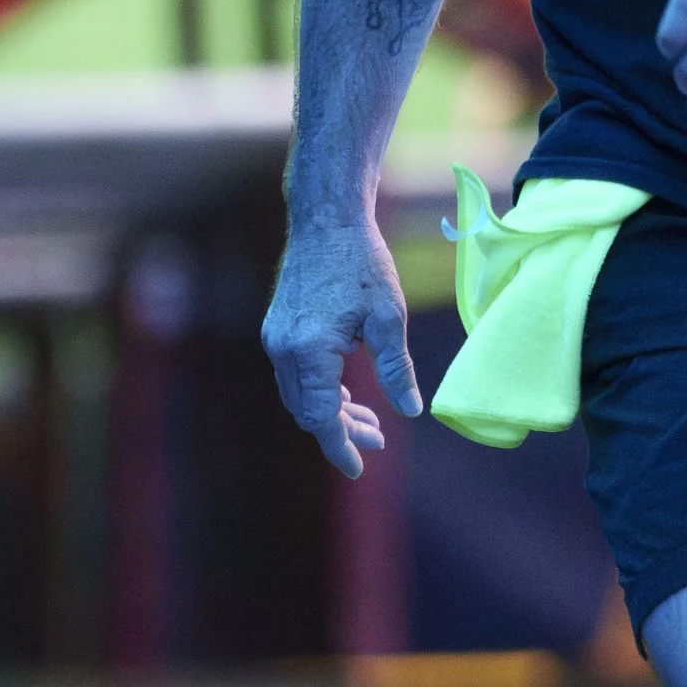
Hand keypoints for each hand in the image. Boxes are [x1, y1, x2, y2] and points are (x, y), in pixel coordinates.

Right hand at [262, 214, 421, 475]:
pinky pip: (296, 376)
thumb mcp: (389, 317)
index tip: (359, 467)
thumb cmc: (362, 263)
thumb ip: (396, 368)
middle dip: (342, 431)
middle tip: (379, 440)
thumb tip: (410, 411)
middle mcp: (282, 349)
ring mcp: (275, 339)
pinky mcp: (277, 329)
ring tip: (370, 421)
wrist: (326, 220)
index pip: (320, 417)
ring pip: (301, 395)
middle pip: (308, 411)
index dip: (341, 446)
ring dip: (332, 412)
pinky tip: (348, 393)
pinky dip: (321, 390)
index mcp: (308, 351)